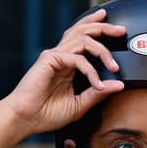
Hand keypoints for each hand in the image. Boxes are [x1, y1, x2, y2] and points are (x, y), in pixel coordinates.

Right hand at [0, 8, 126, 135]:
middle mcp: (61, 55)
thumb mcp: (80, 104)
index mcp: (68, 63)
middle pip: (84, 31)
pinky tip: (97, 84)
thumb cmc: (46, 113)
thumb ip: (98, 93)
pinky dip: (90, 71)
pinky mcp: (49, 60)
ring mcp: (55, 56)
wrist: (25, 120)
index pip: (84, 37)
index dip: (98, 27)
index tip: (116, 29)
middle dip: (104, 27)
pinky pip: (77, 58)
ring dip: (102, 50)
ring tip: (114, 64)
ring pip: (82, 39)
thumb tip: (119, 85)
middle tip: (121, 30)